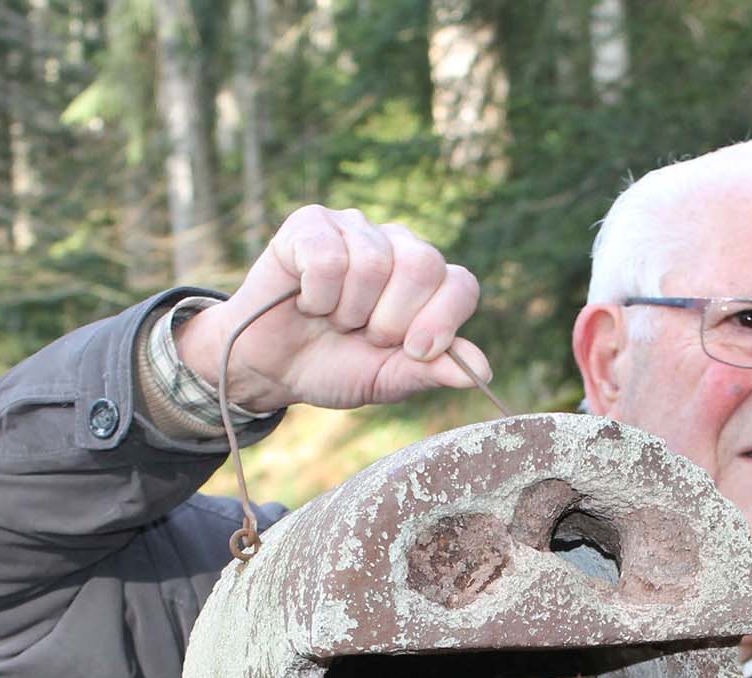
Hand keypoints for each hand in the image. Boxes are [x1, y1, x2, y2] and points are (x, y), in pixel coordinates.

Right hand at [178, 205, 490, 413]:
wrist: (270, 367)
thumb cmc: (335, 367)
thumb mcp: (387, 380)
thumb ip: (431, 371)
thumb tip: (482, 372)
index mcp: (427, 283)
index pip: (460, 285)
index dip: (441, 320)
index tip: (413, 350)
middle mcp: (398, 245)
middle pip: (423, 265)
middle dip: (391, 318)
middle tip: (364, 334)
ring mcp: (355, 227)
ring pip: (372, 262)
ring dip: (347, 309)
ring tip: (332, 317)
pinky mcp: (312, 223)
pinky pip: (328, 256)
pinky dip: (316, 294)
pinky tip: (306, 300)